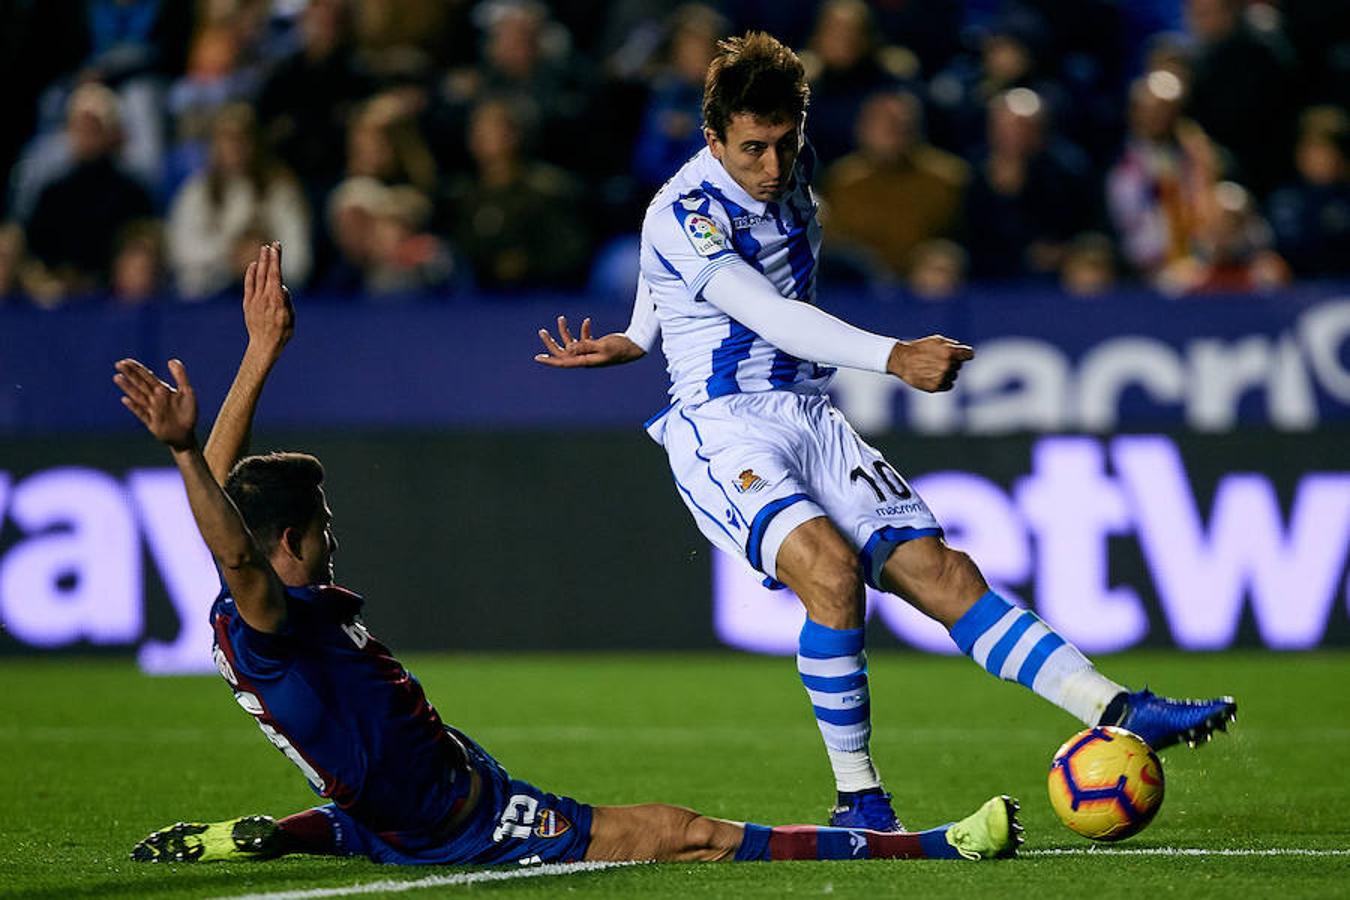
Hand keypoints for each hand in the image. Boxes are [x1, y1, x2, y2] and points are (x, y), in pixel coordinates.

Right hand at [114, 358, 197, 449]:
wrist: (186, 434)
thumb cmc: (188, 412)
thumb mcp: (187, 392)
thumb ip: (180, 376)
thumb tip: (171, 360)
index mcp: (162, 390)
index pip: (147, 377)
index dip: (137, 369)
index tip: (126, 361)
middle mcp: (154, 398)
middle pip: (140, 384)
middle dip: (130, 374)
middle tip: (118, 364)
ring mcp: (151, 409)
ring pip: (137, 396)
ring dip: (128, 387)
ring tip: (117, 377)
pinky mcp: (150, 422)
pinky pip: (141, 413)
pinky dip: (134, 406)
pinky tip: (125, 399)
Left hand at [242, 242, 293, 360]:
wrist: (264, 345)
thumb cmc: (282, 333)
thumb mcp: (291, 317)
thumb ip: (287, 301)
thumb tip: (282, 287)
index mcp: (277, 299)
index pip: (276, 274)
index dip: (275, 260)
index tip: (276, 248)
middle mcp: (265, 297)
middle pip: (267, 272)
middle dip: (269, 257)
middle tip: (271, 244)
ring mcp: (255, 300)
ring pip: (258, 276)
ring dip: (261, 261)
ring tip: (263, 249)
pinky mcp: (248, 304)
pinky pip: (249, 285)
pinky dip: (251, 274)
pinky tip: (254, 265)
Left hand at [534, 315, 644, 367]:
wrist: (635, 347)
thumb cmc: (620, 348)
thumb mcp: (603, 345)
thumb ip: (585, 346)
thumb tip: (568, 348)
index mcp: (585, 361)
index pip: (563, 361)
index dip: (549, 360)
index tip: (537, 358)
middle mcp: (585, 358)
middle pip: (563, 352)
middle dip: (551, 342)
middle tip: (542, 331)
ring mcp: (590, 353)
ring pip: (571, 343)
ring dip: (565, 331)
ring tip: (561, 318)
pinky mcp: (595, 346)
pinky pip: (584, 339)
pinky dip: (583, 330)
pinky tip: (587, 321)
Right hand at [887, 335, 973, 391]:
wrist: (902, 360)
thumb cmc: (920, 348)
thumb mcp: (937, 340)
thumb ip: (953, 345)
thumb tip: (964, 352)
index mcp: (950, 352)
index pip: (969, 354)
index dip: (965, 354)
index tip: (961, 355)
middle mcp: (948, 366)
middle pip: (959, 366)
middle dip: (951, 363)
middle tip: (936, 360)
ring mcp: (942, 377)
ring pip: (953, 376)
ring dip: (946, 373)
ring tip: (931, 368)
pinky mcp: (936, 387)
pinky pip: (948, 385)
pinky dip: (942, 382)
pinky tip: (931, 376)